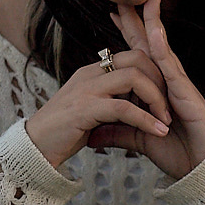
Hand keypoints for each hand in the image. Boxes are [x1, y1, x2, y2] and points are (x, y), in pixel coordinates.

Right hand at [25, 43, 172, 170]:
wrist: (35, 149)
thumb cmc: (64, 133)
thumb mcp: (94, 112)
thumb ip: (113, 103)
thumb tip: (137, 106)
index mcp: (93, 72)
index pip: (132, 55)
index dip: (155, 72)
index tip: (166, 96)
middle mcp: (90, 74)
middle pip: (137, 59)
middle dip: (160, 81)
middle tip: (169, 108)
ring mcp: (86, 89)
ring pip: (133, 78)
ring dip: (156, 100)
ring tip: (166, 122)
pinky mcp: (84, 109)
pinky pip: (124, 108)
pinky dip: (146, 120)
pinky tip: (157, 132)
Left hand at [88, 0, 204, 179]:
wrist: (202, 167)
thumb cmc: (178, 152)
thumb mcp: (139, 140)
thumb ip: (118, 133)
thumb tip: (92, 135)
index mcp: (157, 90)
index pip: (139, 56)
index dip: (127, 35)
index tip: (113, 15)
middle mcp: (168, 81)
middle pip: (149, 44)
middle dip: (136, 20)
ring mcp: (177, 84)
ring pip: (162, 48)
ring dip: (153, 23)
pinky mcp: (185, 92)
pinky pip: (171, 66)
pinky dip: (162, 48)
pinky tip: (154, 31)